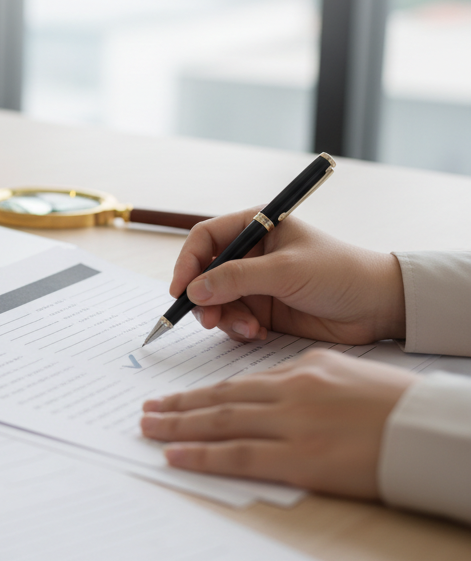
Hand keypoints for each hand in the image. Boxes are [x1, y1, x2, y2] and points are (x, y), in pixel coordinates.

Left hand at [140, 350, 417, 497]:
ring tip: (148, 427)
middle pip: (220, 398)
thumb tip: (277, 392)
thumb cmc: (398, 407)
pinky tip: (174, 455)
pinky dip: (200, 454)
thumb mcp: (347, 376)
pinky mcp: (299, 457)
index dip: (204, 392)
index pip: (240, 383)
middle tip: (147, 408)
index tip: (178, 397)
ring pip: (220, 421)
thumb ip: (308, 382)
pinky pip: (238, 455)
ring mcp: (292, 424)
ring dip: (178, 425)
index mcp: (302, 370)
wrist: (429, 429)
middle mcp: (290, 392)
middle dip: (179, 405)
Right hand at [172, 209, 405, 344]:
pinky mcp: (264, 310)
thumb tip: (195, 290)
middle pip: (206, 274)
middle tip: (208, 320)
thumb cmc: (340, 274)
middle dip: (204, 298)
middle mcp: (251, 254)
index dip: (188, 262)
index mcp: (256, 227)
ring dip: (225, 318)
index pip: (206, 239)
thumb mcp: (286, 271)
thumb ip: (237, 278)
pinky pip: (234, 320)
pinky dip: (240, 329)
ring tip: (248, 329)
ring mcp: (256, 283)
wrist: (379, 308)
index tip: (181, 290)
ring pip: (217, 301)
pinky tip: (260, 334)